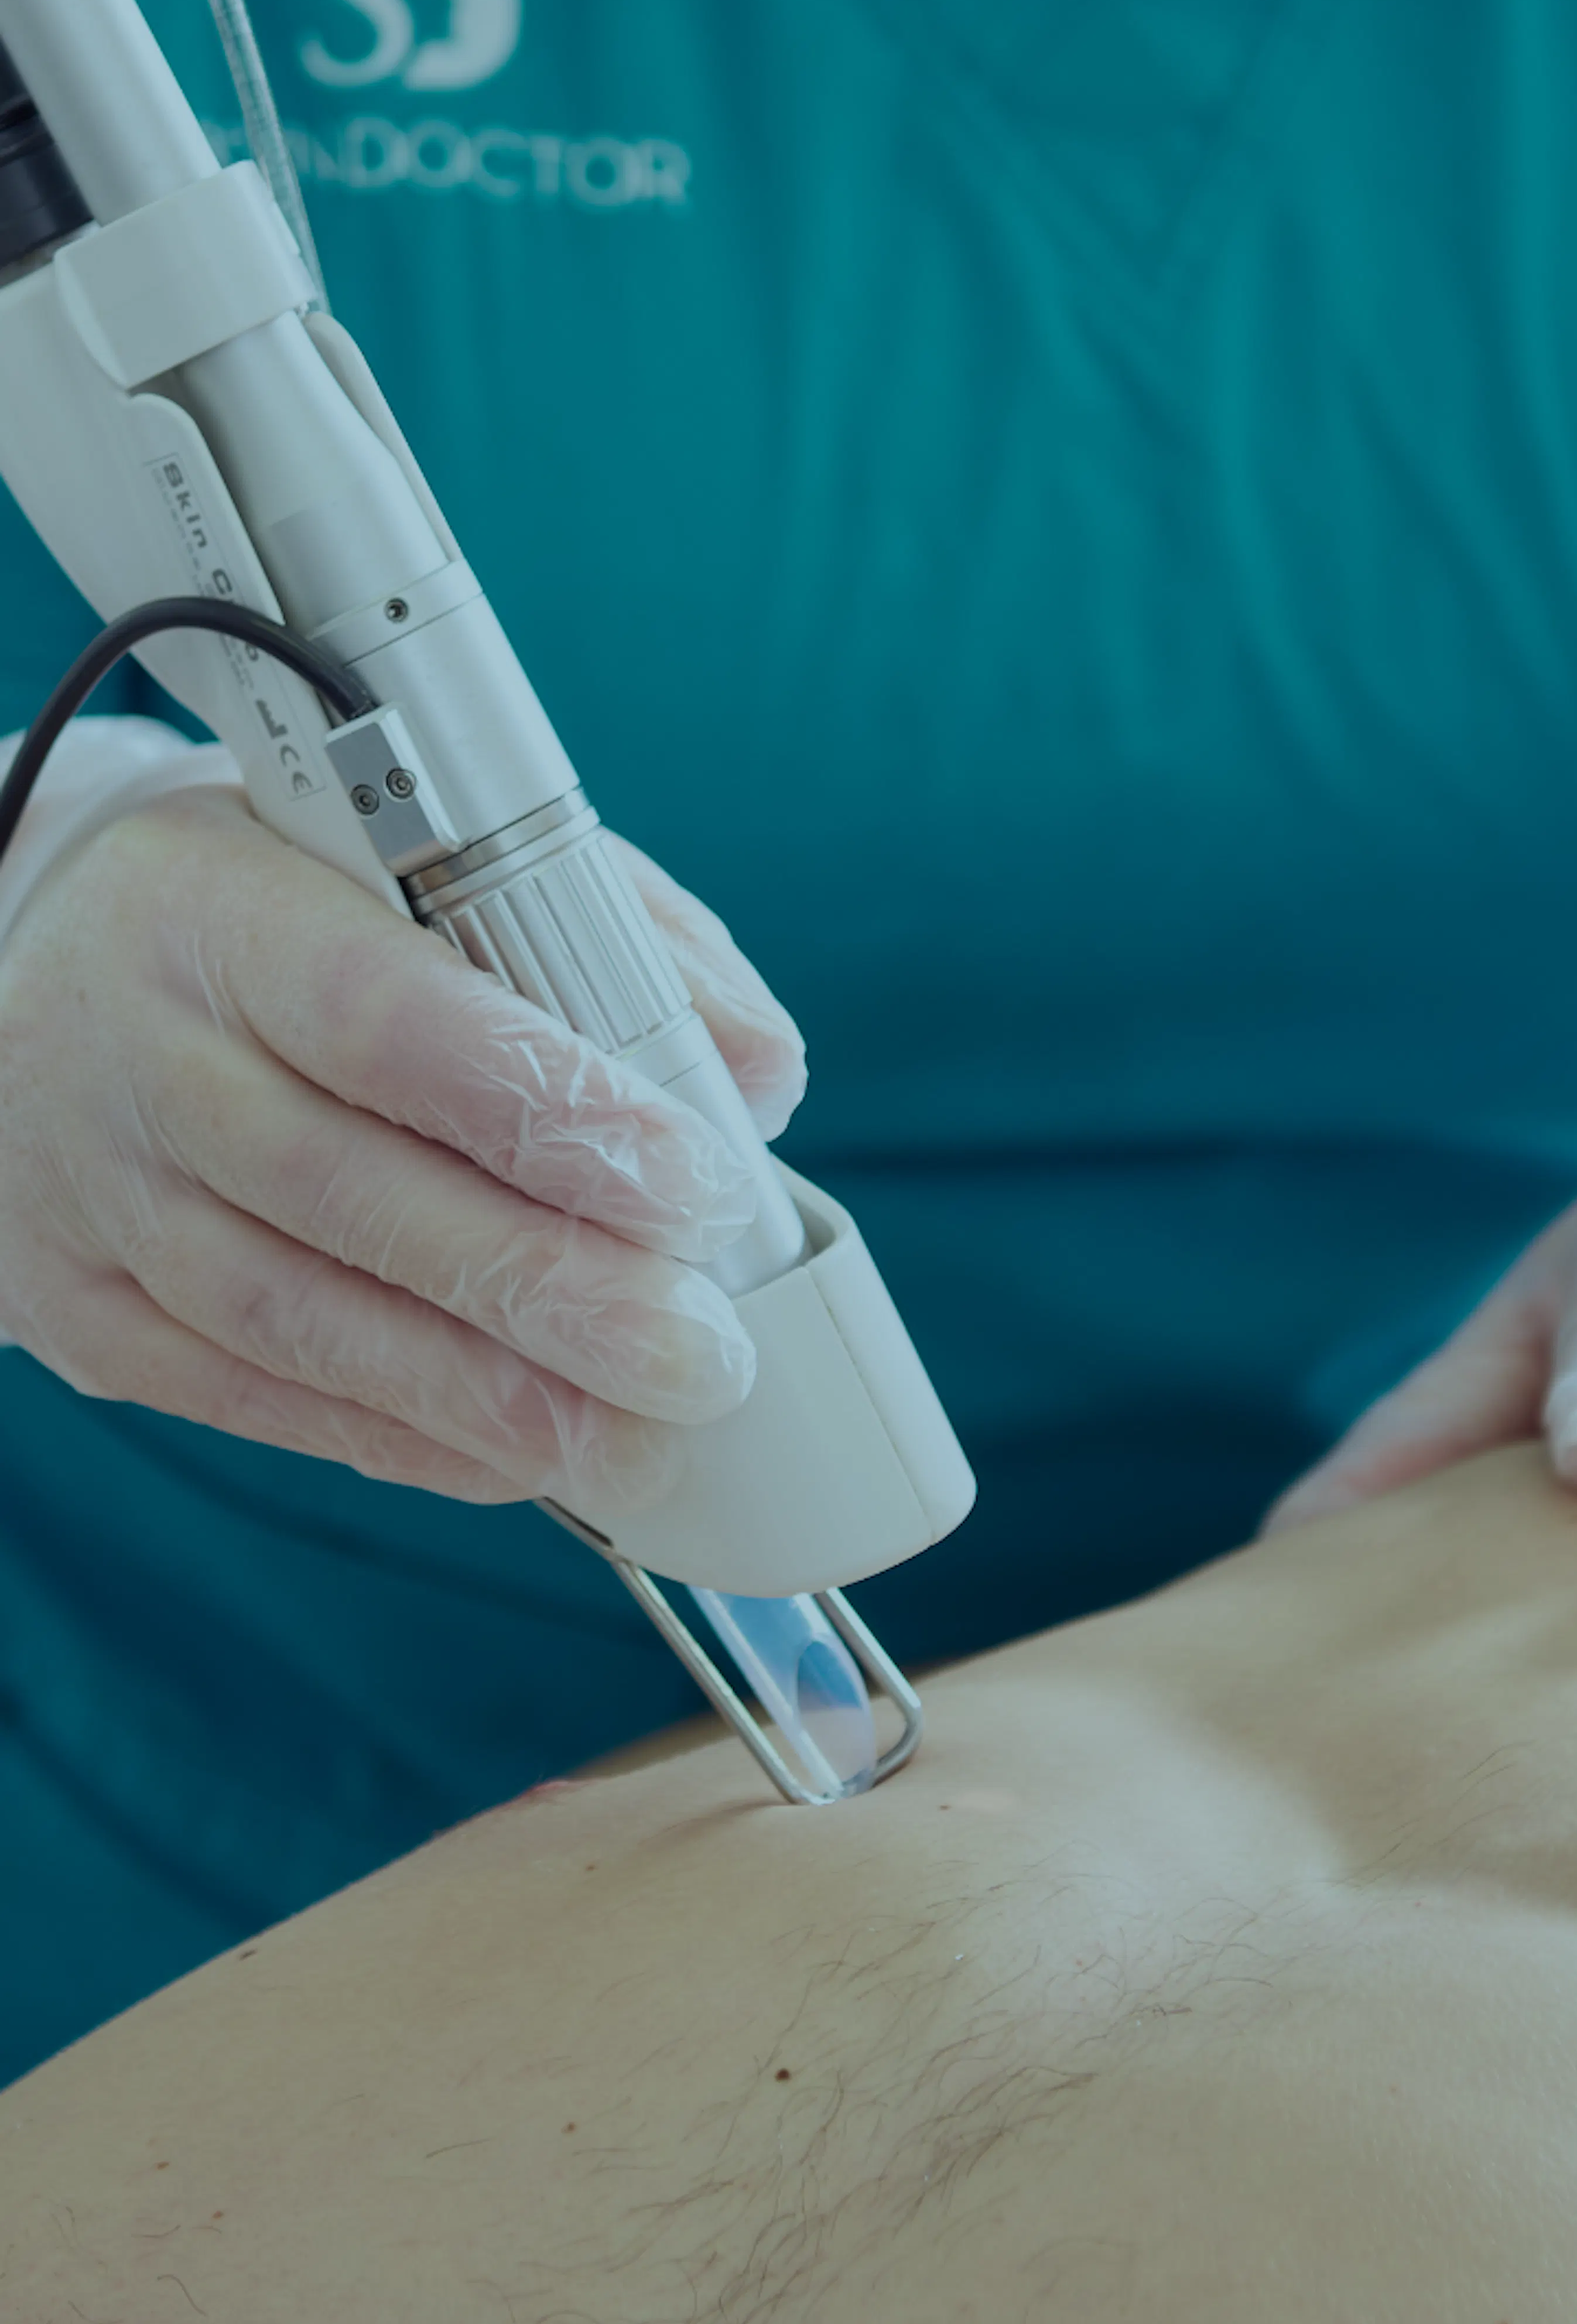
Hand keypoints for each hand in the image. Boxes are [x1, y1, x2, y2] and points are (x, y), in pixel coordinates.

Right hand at [0, 783, 806, 1508]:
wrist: (33, 969)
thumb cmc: (288, 911)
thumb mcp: (424, 863)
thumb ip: (609, 940)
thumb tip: (757, 1071)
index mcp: (223, 909)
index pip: (390, 1022)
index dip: (550, 1116)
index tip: (696, 1192)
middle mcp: (137, 1052)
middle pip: (352, 1194)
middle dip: (549, 1293)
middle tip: (703, 1362)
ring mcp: (93, 1191)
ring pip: (299, 1320)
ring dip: (487, 1400)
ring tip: (639, 1443)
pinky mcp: (76, 1306)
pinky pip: (251, 1395)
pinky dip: (399, 1439)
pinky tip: (519, 1460)